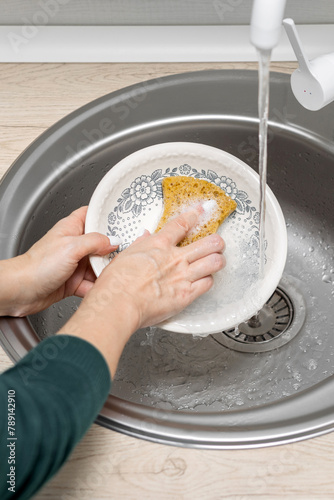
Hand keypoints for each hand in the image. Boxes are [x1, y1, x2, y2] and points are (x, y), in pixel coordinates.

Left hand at [0, 206, 116, 316]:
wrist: (21, 291)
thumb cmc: (37, 266)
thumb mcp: (71, 247)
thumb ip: (95, 242)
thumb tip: (113, 241)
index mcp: (71, 228)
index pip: (92, 215)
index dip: (107, 216)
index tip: (125, 219)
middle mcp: (74, 245)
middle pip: (101, 243)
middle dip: (113, 249)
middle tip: (128, 252)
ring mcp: (74, 264)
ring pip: (98, 265)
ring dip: (107, 271)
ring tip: (119, 273)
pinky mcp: (73, 282)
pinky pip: (92, 284)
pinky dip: (99, 287)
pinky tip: (105, 289)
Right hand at [59, 205, 225, 376]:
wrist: (119, 303)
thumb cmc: (116, 283)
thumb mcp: (124, 255)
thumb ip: (140, 245)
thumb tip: (145, 237)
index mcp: (159, 245)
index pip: (183, 224)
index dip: (196, 214)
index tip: (204, 209)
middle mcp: (175, 258)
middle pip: (209, 243)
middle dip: (216, 241)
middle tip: (216, 243)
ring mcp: (183, 276)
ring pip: (215, 262)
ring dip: (218, 260)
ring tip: (216, 261)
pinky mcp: (186, 295)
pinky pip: (208, 283)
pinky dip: (209, 280)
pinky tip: (205, 280)